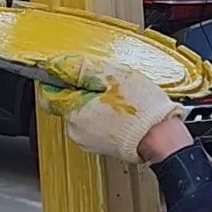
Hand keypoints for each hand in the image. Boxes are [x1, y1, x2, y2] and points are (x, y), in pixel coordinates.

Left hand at [36, 55, 182, 164]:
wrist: (163, 138)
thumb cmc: (143, 109)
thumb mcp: (112, 75)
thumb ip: (80, 68)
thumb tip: (57, 64)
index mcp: (74, 113)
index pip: (48, 94)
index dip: (57, 78)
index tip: (71, 70)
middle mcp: (76, 131)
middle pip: (67, 102)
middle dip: (82, 89)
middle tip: (105, 82)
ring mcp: (87, 142)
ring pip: (81, 113)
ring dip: (93, 102)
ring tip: (116, 97)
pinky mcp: (100, 147)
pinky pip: (93, 125)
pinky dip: (102, 115)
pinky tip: (120, 110)